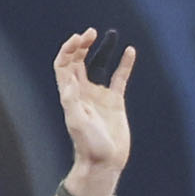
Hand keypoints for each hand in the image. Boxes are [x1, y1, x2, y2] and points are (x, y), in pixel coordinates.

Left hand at [54, 27, 134, 181]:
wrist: (105, 162)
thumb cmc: (89, 145)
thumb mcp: (78, 122)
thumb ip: (72, 101)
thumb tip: (69, 80)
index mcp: (70, 94)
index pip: (64, 64)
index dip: (69, 49)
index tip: (80, 39)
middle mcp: (82, 91)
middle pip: (78, 60)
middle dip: (83, 45)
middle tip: (91, 33)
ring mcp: (99, 95)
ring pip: (100, 65)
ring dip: (103, 49)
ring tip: (111, 34)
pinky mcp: (115, 101)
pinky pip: (119, 78)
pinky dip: (124, 64)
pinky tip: (130, 51)